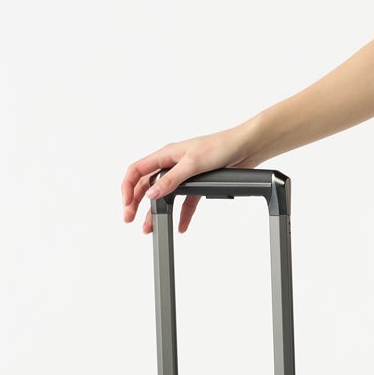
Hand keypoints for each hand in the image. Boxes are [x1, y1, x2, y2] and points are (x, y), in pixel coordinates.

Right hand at [121, 123, 261, 234]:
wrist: (246, 147)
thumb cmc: (220, 146)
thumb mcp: (193, 163)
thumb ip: (172, 179)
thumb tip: (152, 193)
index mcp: (166, 155)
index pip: (137, 170)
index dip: (128, 187)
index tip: (127, 205)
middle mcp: (172, 164)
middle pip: (147, 186)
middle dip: (136, 203)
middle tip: (131, 220)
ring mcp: (185, 175)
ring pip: (165, 196)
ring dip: (156, 212)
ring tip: (150, 228)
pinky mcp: (199, 184)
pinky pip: (186, 202)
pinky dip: (182, 215)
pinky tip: (180, 226)